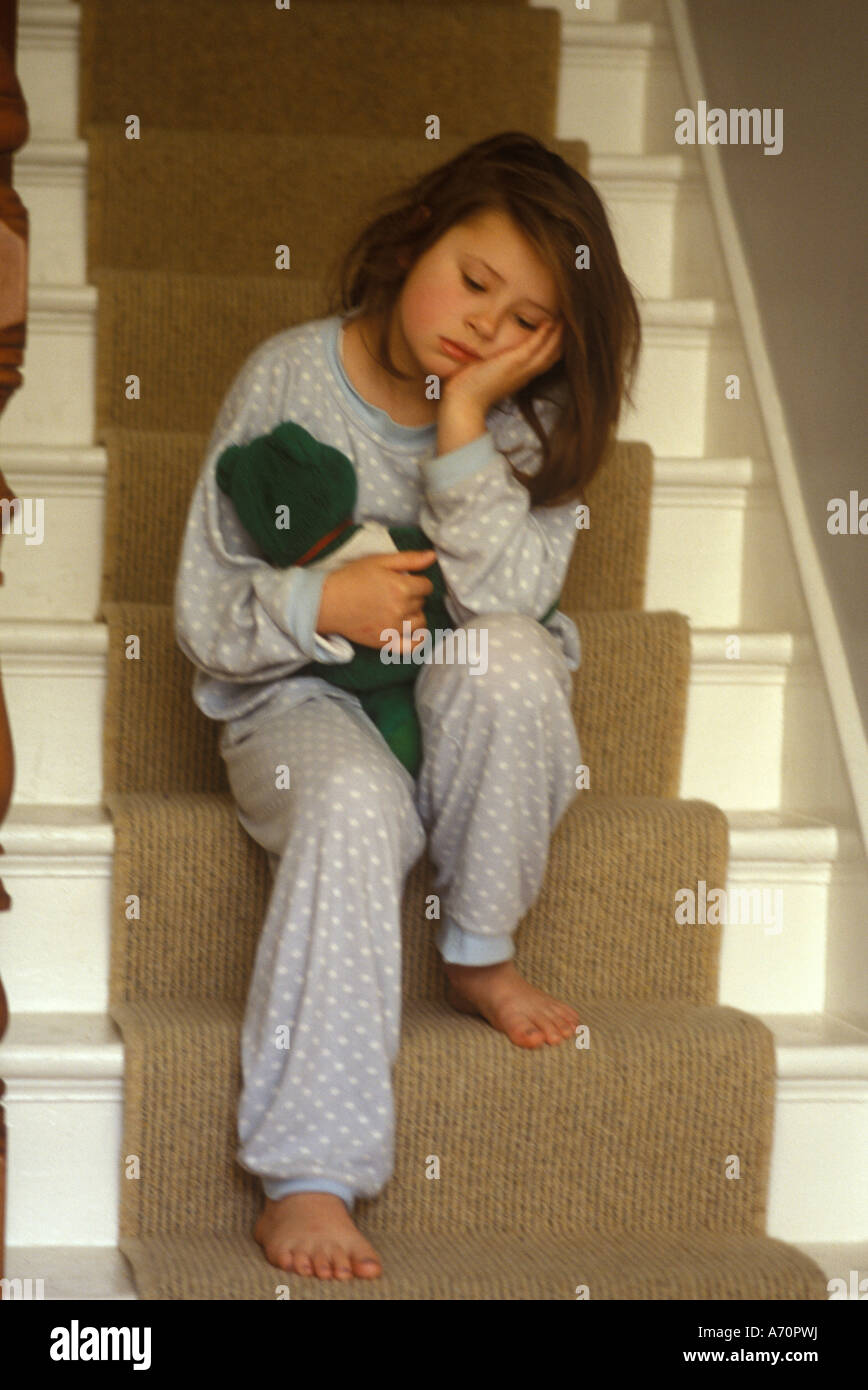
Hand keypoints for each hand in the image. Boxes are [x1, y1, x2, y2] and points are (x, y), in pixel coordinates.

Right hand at [315, 550, 435, 650]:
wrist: (327, 602)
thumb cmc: (352, 578)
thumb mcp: (379, 561)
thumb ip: (409, 559)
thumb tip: (432, 556)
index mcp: (402, 587)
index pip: (426, 586)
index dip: (417, 582)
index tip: (405, 581)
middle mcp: (401, 609)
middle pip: (421, 603)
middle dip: (413, 596)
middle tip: (394, 593)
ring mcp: (394, 628)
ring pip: (419, 622)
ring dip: (414, 614)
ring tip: (399, 609)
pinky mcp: (386, 642)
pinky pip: (412, 646)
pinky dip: (418, 640)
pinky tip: (415, 632)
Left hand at [440, 318, 563, 417]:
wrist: (462, 403)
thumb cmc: (469, 389)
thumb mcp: (486, 373)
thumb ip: (492, 363)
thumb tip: (486, 355)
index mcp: (521, 376)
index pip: (545, 359)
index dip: (555, 345)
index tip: (560, 329)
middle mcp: (526, 374)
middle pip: (554, 355)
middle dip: (564, 337)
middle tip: (571, 319)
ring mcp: (522, 369)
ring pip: (550, 350)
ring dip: (560, 333)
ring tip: (567, 316)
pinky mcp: (514, 363)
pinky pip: (536, 346)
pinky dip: (545, 333)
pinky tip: (551, 321)